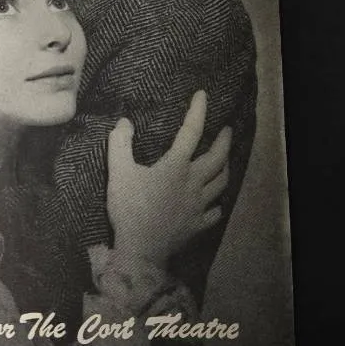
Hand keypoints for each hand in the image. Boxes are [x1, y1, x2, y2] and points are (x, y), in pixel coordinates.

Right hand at [106, 91, 230, 270]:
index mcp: (176, 166)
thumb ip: (120, 144)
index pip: (191, 131)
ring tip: (224, 161)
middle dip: (224, 140)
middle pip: (218, 157)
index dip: (198, 111)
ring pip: (221, 183)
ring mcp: (199, 205)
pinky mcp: (198, 224)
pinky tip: (214, 203)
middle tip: (226, 130)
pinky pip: (215, 212)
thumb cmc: (129, 208)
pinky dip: (217, 204)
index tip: (202, 95)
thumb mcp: (118, 173)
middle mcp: (194, 182)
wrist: (140, 249)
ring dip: (225, 168)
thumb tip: (124, 122)